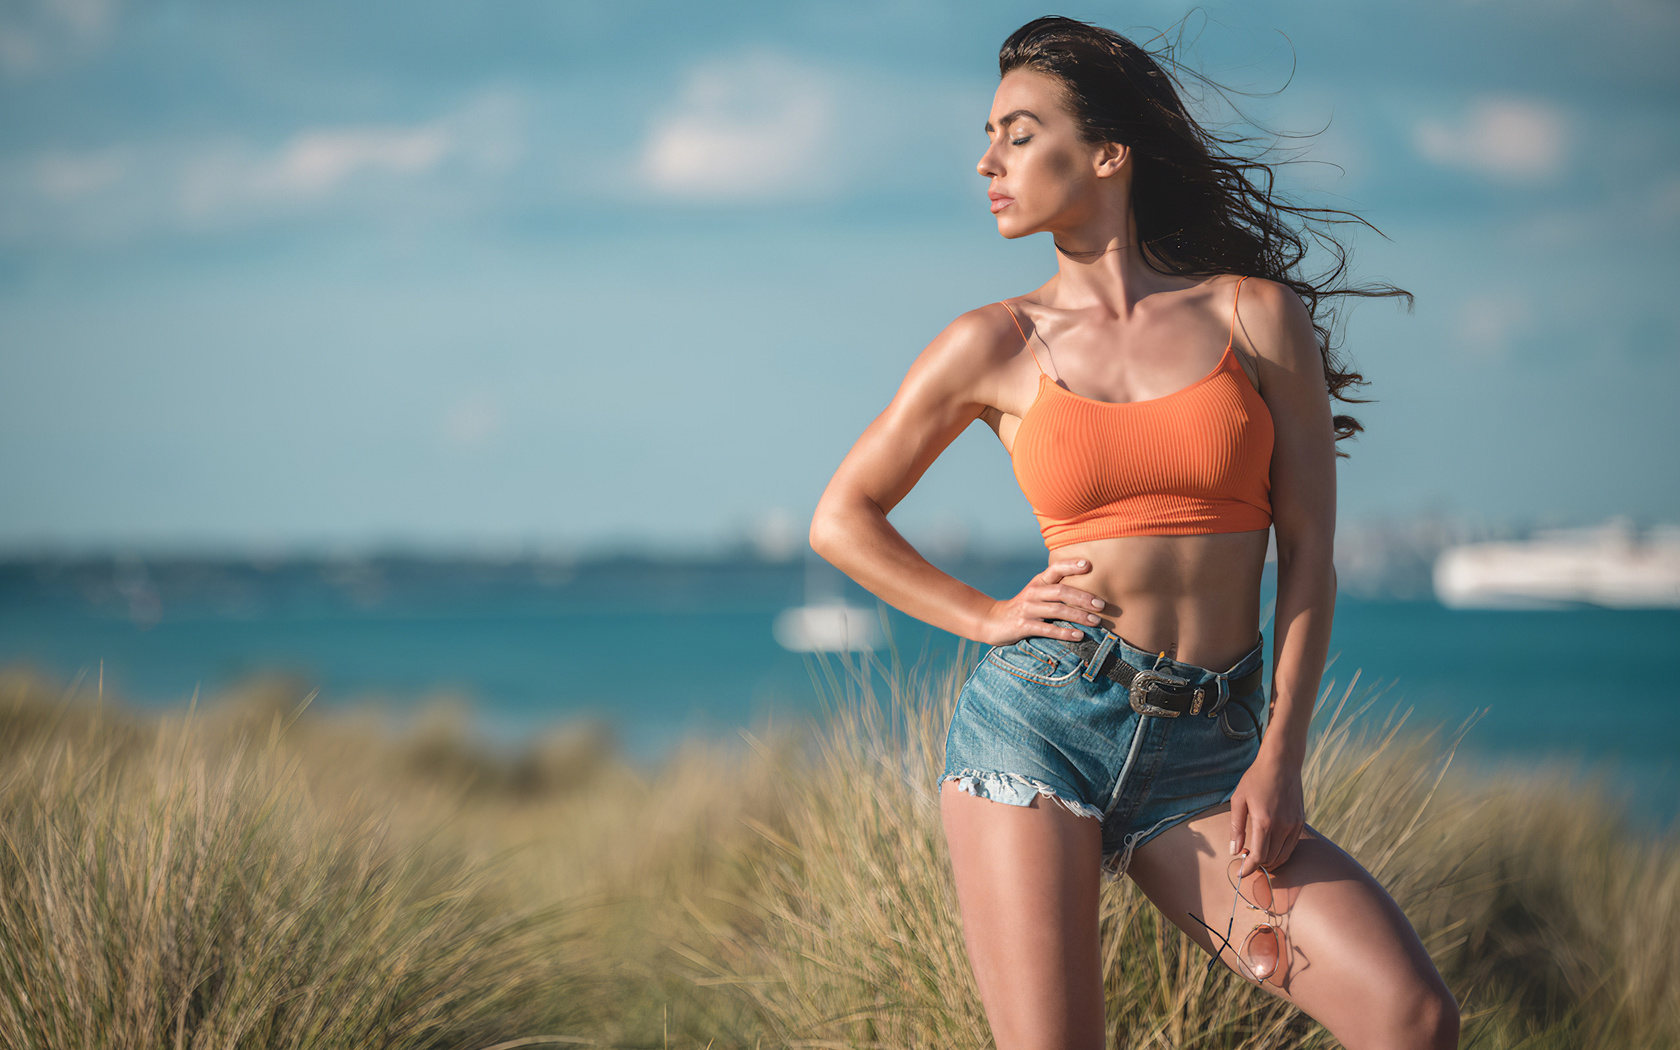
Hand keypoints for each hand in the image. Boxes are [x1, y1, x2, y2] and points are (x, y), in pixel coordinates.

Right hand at [979, 558, 1108, 646]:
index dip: (1071, 565)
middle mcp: (1033, 592)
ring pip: (1057, 610)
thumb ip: (1055, 589)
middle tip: (1102, 605)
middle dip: (1083, 598)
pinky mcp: (1023, 626)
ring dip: (1079, 616)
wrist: (992, 621)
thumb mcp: (1036, 593)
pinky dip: (1064, 633)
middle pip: (1061, 591)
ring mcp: (1027, 609)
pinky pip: (1047, 630)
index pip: (1055, 568)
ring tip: (1096, 621)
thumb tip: (1089, 592)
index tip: (1088, 565)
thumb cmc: (1023, 607)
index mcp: (1037, 582)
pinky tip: (1079, 635)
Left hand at [1229, 750, 1304, 877]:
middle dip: (1258, 865)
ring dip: (1270, 861)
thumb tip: (1234, 851)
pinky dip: (1281, 852)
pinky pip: (1292, 846)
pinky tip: (1270, 847)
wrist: (1282, 763)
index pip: (1259, 857)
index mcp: (1265, 822)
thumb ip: (1236, 828)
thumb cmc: (1256, 779)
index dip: (1249, 868)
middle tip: (1246, 860)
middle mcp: (1283, 826)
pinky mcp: (1301, 822)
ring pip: (1284, 856)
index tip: (1241, 873)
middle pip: (1272, 859)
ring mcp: (1294, 825)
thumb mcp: (1239, 800)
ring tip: (1257, 856)